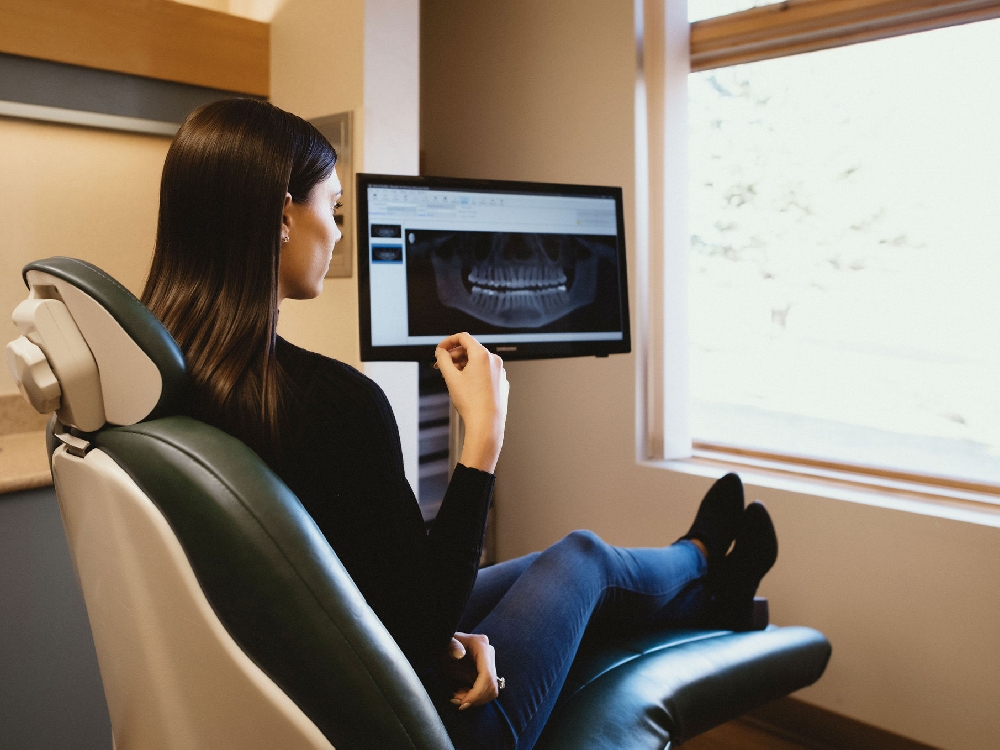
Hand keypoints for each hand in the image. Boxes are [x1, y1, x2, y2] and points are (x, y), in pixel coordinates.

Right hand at [435, 333, 507, 472]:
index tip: (440, 350)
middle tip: (441, 365)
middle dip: (454, 356)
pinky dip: (474, 374)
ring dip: (463, 365)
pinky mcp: (501, 384)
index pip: (463, 338)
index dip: (448, 341)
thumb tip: (441, 352)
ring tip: (451, 376)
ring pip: (478, 362)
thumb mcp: (451, 378)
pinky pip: (486, 373)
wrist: (486, 424)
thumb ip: (443, 360)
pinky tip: (465, 386)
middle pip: (471, 350)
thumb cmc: (471, 403)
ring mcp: (500, 372)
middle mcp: (494, 361)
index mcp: (483, 355)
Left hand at [443, 632, 499, 709]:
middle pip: (491, 685)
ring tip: (456, 698)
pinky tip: (460, 695)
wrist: (444, 646)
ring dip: (475, 700)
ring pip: (491, 691)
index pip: (487, 675)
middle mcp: (489, 655)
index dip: (477, 693)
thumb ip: (452, 646)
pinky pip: (485, 691)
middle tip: (457, 702)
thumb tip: (460, 654)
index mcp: (481, 645)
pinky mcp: (484, 673)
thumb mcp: (445, 643)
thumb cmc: (443, 643)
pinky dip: (474, 698)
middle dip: (475, 698)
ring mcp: (488, 664)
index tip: (464, 703)